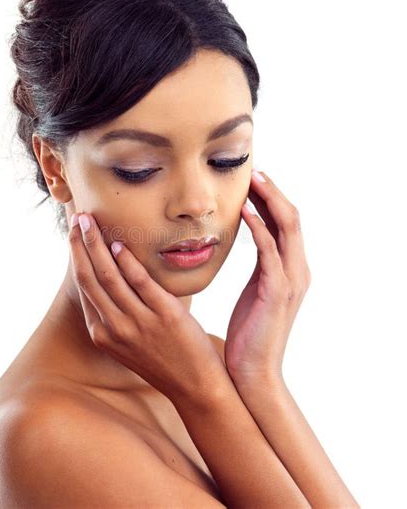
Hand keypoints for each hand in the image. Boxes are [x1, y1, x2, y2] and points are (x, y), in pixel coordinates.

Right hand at [68, 212, 227, 404]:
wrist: (194, 387)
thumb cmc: (162, 360)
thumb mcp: (128, 344)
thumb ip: (115, 316)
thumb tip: (111, 283)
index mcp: (103, 334)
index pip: (83, 287)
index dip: (77, 257)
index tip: (75, 235)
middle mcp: (115, 328)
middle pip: (90, 277)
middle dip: (81, 244)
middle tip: (78, 218)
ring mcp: (138, 322)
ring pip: (109, 275)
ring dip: (97, 244)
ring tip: (91, 220)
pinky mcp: (164, 315)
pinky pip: (140, 281)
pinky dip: (126, 260)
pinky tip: (119, 243)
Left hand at [224, 169, 311, 384]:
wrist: (253, 373)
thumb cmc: (249, 334)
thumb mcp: (257, 293)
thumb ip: (260, 267)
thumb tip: (248, 244)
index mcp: (292, 270)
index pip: (286, 224)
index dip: (273, 199)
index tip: (254, 180)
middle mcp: (297, 270)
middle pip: (291, 218)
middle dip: (273, 192)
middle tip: (254, 170)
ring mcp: (290, 280)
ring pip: (286, 228)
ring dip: (269, 201)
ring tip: (252, 181)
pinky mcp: (276, 291)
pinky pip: (269, 251)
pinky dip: (259, 228)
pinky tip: (244, 212)